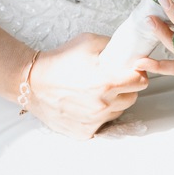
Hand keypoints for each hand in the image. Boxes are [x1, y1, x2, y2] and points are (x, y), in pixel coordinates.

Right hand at [26, 33, 148, 139]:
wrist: (32, 82)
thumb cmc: (60, 60)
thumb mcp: (88, 41)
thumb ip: (112, 45)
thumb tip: (128, 50)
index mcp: (107, 82)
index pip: (141, 82)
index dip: (138, 73)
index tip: (132, 70)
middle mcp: (103, 105)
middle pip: (132, 97)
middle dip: (127, 87)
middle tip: (114, 79)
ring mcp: (94, 121)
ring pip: (118, 111)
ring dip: (114, 101)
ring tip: (98, 91)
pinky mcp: (84, 132)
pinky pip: (102, 124)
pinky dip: (99, 114)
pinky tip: (87, 103)